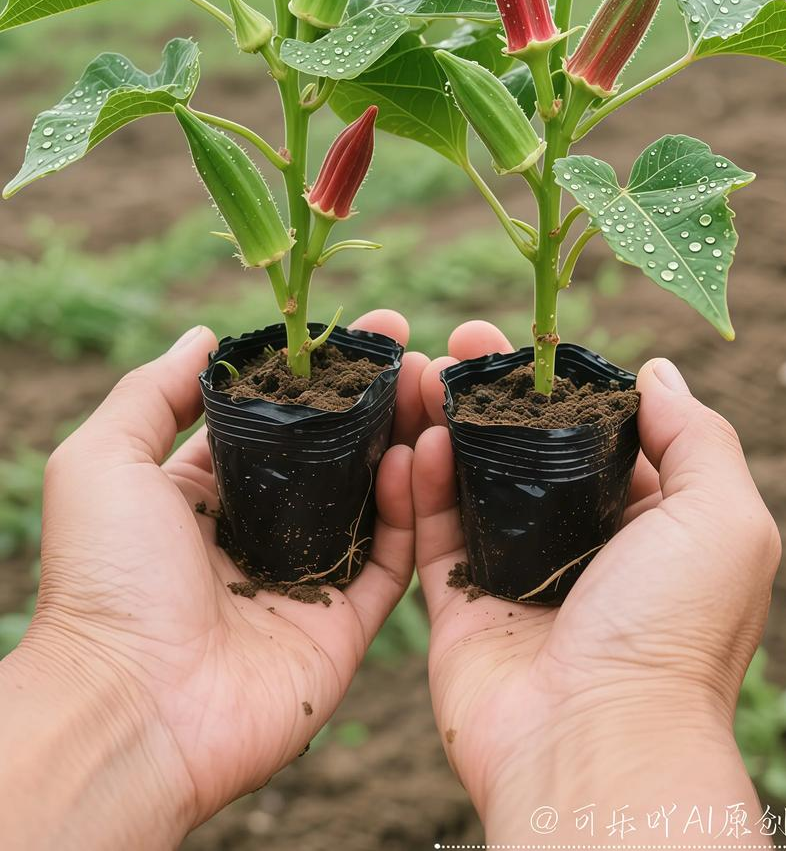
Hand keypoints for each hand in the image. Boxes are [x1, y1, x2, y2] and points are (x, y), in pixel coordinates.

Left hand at [0, 312, 427, 848]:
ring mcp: (306, 579)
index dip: (319, 371)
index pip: (277, 416)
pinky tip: (422, 454)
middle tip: (416, 350)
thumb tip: (203, 336)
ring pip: (374, 497)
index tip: (362, 326)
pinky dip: (413, 508)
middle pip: (336, 450)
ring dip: (407, 441)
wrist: (130, 708)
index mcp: (206, 492)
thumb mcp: (103, 461)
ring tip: (434, 387)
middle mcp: (260, 531)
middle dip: (378, 397)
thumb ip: (153, 393)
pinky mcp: (343, 627)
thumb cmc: (105, 577)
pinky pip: (394, 560)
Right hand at [414, 322, 780, 840]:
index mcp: (649, 525)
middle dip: (494, 392)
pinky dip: (418, 484)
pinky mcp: (461, 606)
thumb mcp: (722, 518)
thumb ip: (696, 435)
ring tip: (423, 373)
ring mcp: (518, 576)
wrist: (595, 747)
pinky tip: (413, 439)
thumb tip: (656, 371)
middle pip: (528, 448)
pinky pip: (430, 533)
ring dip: (447, 423)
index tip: (525, 339)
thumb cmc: (673, 631)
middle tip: (460, 343)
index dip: (562, 382)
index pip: (599, 432)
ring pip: (473, 481)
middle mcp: (583, 547)